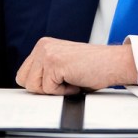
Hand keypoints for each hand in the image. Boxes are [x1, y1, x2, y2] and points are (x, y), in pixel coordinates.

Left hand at [16, 38, 136, 94]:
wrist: (113, 63)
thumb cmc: (93, 67)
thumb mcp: (62, 66)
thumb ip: (45, 71)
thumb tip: (30, 87)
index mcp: (43, 46)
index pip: (24, 74)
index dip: (40, 85)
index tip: (57, 83)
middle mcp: (43, 46)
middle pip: (24, 80)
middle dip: (43, 88)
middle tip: (63, 82)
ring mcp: (47, 53)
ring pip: (34, 87)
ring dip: (54, 90)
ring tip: (71, 79)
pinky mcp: (54, 62)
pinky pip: (49, 90)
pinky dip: (64, 91)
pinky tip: (76, 81)